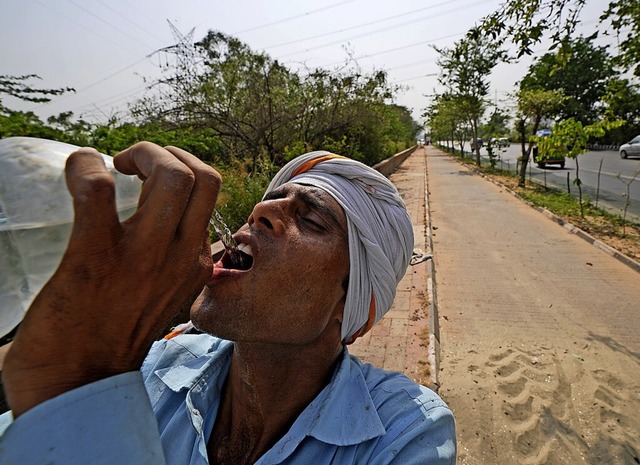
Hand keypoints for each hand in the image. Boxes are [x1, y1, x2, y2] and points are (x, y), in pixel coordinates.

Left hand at [2, 142, 220, 416]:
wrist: (79, 388)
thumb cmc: (113, 340)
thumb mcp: (163, 296)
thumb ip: (168, 265)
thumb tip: (145, 230)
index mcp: (197, 263)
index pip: (210, 194)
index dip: (181, 170)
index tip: (149, 176)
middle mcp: (183, 256)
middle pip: (203, 175)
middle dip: (167, 153)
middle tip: (133, 165)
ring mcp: (145, 257)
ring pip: (173, 175)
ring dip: (142, 154)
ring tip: (115, 166)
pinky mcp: (97, 258)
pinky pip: (98, 191)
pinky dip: (84, 168)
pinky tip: (77, 171)